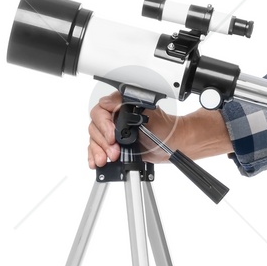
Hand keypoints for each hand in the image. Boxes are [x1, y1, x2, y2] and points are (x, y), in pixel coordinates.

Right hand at [87, 93, 233, 168]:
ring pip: (94, 140)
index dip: (104, 125)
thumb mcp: (148, 114)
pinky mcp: (113, 146)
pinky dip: (94, 156)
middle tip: (114, 152)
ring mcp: (112, 133)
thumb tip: (110, 103)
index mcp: (120, 106)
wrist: (172, 145)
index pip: (100, 112)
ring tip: (106, 160)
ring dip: (98, 151)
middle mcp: (113, 118)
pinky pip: (97, 149)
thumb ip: (127, 106)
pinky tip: (96, 162)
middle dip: (103, 142)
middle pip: (95, 127)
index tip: (112, 136)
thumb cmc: (164, 129)